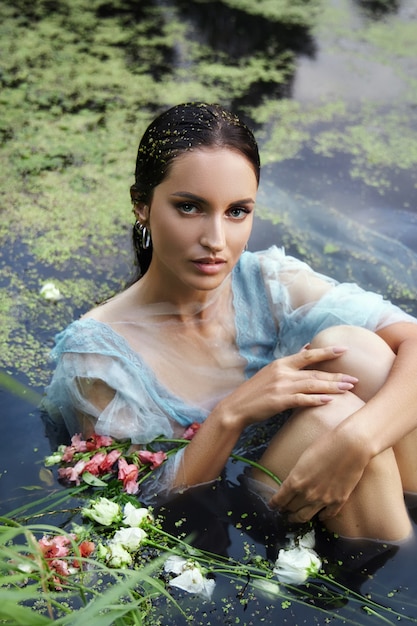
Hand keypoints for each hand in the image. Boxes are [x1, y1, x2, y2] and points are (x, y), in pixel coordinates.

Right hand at [223, 345, 357, 427]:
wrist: (236, 407)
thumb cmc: (255, 391)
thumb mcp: (271, 372)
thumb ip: (291, 362)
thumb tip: (307, 348)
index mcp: (281, 364)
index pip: (308, 355)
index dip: (327, 352)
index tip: (344, 350)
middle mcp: (283, 372)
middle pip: (315, 371)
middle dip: (336, 375)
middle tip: (355, 378)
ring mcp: (281, 387)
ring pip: (312, 385)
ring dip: (332, 387)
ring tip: (349, 389)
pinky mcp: (279, 401)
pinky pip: (302, 400)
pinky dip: (316, 400)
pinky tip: (329, 401)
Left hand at [268, 426, 367, 521]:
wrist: (350, 446)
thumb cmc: (325, 445)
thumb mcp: (304, 459)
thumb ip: (297, 474)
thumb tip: (293, 483)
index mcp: (295, 481)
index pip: (279, 499)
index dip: (274, 504)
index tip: (272, 506)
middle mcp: (307, 494)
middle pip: (291, 509)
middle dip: (285, 510)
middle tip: (283, 511)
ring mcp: (323, 500)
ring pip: (305, 517)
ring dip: (297, 518)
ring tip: (295, 518)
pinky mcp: (338, 501)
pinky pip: (327, 515)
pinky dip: (321, 516)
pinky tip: (319, 515)